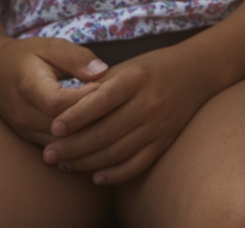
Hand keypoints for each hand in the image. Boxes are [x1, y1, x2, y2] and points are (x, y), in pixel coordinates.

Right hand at [0, 37, 108, 145]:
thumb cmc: (26, 56)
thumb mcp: (50, 46)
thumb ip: (76, 57)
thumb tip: (103, 71)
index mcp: (28, 86)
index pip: (58, 103)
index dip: (84, 100)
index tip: (107, 89)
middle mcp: (24, 114)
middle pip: (62, 129)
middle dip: (92, 122)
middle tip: (119, 111)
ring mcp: (24, 131)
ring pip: (61, 145)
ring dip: (87, 138)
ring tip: (112, 124)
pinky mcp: (29, 140)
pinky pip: (57, 150)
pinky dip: (79, 146)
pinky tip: (99, 136)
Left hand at [42, 46, 214, 184]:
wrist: (196, 72)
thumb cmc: (151, 69)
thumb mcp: (126, 67)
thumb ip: (98, 87)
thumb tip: (62, 109)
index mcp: (135, 79)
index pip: (101, 101)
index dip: (76, 116)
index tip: (53, 128)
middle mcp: (148, 103)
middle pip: (105, 132)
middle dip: (72, 147)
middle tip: (48, 154)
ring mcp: (158, 125)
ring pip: (117, 152)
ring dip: (87, 162)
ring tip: (64, 164)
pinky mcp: (164, 141)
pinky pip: (137, 164)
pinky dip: (114, 174)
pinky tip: (95, 177)